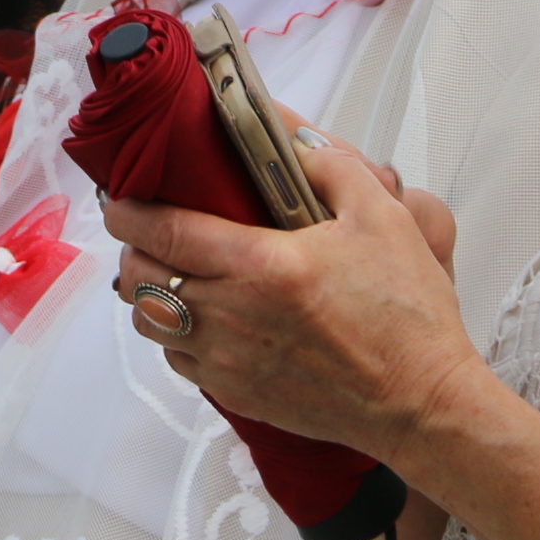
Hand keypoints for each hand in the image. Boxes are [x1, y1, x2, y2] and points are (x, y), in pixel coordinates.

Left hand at [101, 135, 480, 469]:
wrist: (422, 403)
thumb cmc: (406, 313)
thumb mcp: (381, 217)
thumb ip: (329, 165)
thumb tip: (287, 136)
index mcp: (261, 266)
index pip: (164, 232)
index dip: (128, 211)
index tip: (117, 198)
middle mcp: (232, 317)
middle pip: (140, 279)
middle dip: (135, 249)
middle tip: (150, 231)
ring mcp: (229, 363)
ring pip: (151, 324)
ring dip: (150, 294)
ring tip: (173, 273)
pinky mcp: (238, 396)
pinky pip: (180, 362)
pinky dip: (178, 336)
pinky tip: (204, 318)